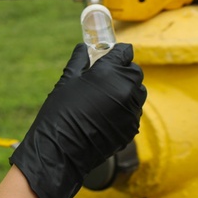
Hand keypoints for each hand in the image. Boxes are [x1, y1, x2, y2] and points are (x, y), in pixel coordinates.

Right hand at [9, 43, 144, 197]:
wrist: (61, 149)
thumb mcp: (67, 80)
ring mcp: (132, 110)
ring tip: (105, 98)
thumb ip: (79, 61)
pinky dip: (124, 110)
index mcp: (110, 72)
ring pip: (137, 93)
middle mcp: (126, 89)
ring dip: (126, 91)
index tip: (110, 55)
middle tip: (105, 77)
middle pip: (134, 72)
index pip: (125, 52)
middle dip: (123, 71)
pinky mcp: (132, 127)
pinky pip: (133, 112)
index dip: (117, 52)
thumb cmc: (60, 111)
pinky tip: (105, 116)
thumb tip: (83, 47)